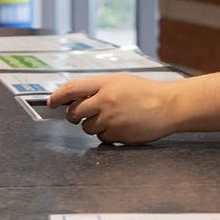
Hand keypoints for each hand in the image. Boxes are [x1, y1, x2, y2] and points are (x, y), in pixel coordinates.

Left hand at [47, 73, 180, 143]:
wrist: (169, 106)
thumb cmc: (147, 93)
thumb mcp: (121, 82)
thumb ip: (99, 88)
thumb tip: (77, 97)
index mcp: (105, 84)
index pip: (72, 88)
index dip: (57, 96)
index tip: (51, 102)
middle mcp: (105, 100)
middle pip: (74, 112)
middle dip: (73, 116)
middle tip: (79, 115)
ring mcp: (110, 118)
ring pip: (87, 127)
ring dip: (94, 125)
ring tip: (113, 118)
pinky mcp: (117, 133)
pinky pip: (102, 138)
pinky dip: (108, 134)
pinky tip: (121, 126)